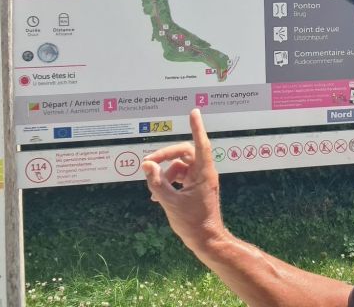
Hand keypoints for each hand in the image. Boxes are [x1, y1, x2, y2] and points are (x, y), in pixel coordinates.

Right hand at [142, 108, 226, 253]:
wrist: (206, 240)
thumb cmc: (192, 223)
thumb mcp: (170, 202)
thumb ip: (157, 182)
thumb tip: (147, 165)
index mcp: (203, 172)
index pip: (200, 143)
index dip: (196, 126)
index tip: (194, 111)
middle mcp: (204, 173)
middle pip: (184, 152)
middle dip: (165, 156)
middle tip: (147, 163)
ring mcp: (200, 180)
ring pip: (180, 166)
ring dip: (164, 172)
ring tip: (151, 187)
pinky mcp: (196, 187)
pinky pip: (180, 177)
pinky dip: (168, 182)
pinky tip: (156, 195)